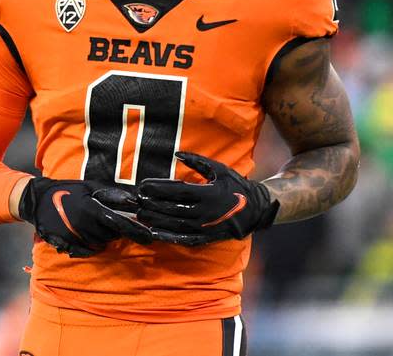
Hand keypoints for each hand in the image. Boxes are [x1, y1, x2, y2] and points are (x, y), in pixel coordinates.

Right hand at [17, 178, 152, 256]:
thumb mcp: (90, 187)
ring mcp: (75, 238)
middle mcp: (84, 226)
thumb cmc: (68, 191)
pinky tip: (84, 232)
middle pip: (111, 236)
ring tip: (94, 224)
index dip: (136, 231)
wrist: (38, 202)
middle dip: (115, 230)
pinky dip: (91, 244)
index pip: (120, 224)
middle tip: (108, 220)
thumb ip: (112, 195)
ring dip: (103, 237)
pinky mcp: (67, 246)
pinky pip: (87, 250)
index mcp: (91, 210)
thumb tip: (134, 201)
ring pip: (100, 244)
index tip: (149, 238)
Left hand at [137, 151, 278, 245]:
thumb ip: (197, 161)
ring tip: (140, 214)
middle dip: (152, 204)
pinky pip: (183, 239)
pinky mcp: (206, 238)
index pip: (177, 191)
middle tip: (136, 200)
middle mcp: (205, 212)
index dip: (158, 189)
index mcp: (208, 193)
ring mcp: (204, 227)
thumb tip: (176, 154)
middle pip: (172, 209)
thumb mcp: (219, 169)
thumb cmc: (236, 186)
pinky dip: (167, 237)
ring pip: (174, 224)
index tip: (143, 185)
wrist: (256, 210)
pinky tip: (154, 233)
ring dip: (155, 220)